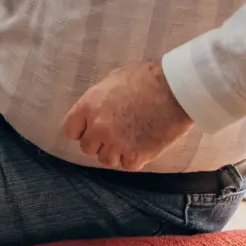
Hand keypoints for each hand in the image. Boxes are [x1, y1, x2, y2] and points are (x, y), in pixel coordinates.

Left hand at [61, 60, 193, 169]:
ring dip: (116, 153)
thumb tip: (95, 108)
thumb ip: (98, 99)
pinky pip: (127, 165)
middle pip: (87, 148)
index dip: (81, 131)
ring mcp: (117, 143)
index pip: (70, 130)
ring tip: (129, 139)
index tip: (89, 130)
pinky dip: (134, 159)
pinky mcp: (136, 155)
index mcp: (89, 106)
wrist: (175, 90)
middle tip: (114, 134)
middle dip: (99, 142)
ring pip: (106, 160)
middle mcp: (98, 127)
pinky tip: (142, 145)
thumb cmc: (146, 79)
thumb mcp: (113, 80)